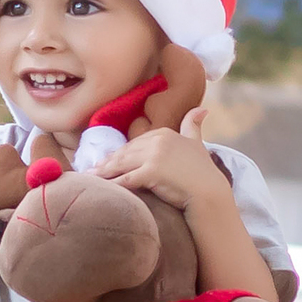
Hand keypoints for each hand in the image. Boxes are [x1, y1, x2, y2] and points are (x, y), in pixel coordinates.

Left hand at [93, 109, 229, 213]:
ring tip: (91, 177)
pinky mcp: (151, 172)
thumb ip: (193, 125)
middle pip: (126, 152)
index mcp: (164, 133)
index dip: (121, 152)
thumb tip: (202, 108)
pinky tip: (102, 188)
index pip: (136, 142)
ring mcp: (154, 156)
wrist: (210, 193)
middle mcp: (158, 141)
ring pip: (122, 164)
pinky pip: (126, 179)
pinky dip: (112, 183)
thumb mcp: (197, 143)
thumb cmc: (203, 171)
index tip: (109, 159)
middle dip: (108, 162)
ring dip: (104, 171)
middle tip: (92, 169)